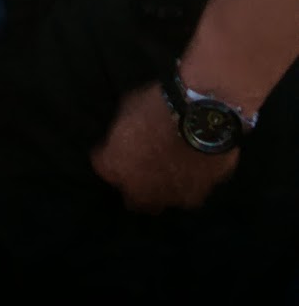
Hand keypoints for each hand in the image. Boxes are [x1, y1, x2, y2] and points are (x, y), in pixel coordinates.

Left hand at [89, 83, 237, 212]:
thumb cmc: (159, 106)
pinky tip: (191, 168)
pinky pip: (184, 195)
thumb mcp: (128, 108)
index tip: (115, 144)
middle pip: (130, 195)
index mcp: (113, 166)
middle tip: (142, 164)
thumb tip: (124, 134)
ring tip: (169, 168)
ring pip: (158, 200)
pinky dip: (186, 184)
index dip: (109, 153)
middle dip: (133, 182)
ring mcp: (165, 198)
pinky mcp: (192, 200)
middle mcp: (136, 190)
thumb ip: (122, 130)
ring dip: (159, 187)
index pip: (102, 165)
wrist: (202, 118)